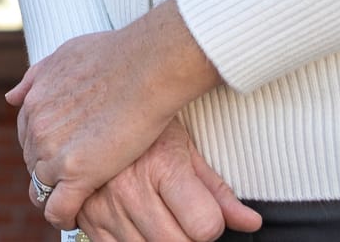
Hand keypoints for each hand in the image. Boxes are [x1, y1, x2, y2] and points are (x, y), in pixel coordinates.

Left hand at [6, 0, 222, 230]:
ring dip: (56, 195)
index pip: (29, 137)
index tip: (63, 153)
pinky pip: (59, 209)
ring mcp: (55, 153)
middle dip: (51, 170)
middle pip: (35, 163)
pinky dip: (64, 218)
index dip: (46, 147)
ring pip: (43, 188)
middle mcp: (38, 129)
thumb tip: (11, 98)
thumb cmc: (114, 55)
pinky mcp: (78, 174)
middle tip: (74, 176)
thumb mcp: (64, 55)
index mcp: (34, 102)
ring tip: (75, 201)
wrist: (145, 66)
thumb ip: (36, 77)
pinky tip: (76, 220)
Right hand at [76, 120, 262, 241]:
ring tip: (158, 214)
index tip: (206, 213)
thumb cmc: (148, 129)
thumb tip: (252, 223)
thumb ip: (219, 191)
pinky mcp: (87, 220)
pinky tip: (137, 223)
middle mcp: (130, 188)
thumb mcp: (186, 149)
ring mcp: (104, 206)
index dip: (211, 223)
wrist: (94, 110)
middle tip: (182, 214)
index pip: (205, 226)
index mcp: (161, 165)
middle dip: (188, 236)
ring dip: (160, 239)